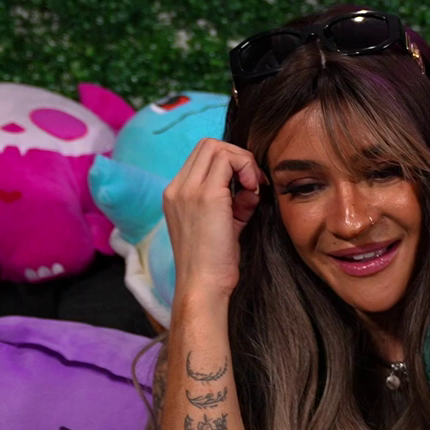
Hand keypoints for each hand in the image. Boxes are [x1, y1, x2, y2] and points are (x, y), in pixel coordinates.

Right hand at [162, 137, 263, 300]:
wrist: (203, 284)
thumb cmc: (215, 260)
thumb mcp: (223, 222)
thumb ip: (233, 200)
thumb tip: (251, 185)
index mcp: (176, 194)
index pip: (202, 156)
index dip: (231, 163)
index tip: (248, 186)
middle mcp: (177, 188)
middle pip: (209, 145)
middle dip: (238, 157)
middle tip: (254, 184)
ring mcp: (188, 190)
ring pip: (217, 147)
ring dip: (243, 162)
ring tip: (253, 190)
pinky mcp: (207, 196)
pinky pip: (229, 161)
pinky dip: (247, 170)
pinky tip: (253, 195)